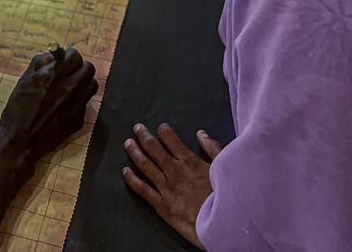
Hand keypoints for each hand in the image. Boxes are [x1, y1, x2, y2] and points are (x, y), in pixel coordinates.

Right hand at [0, 49, 97, 241]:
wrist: (21, 140)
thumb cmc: (18, 108)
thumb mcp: (24, 81)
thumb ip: (39, 64)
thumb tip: (52, 55)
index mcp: (54, 75)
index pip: (75, 56)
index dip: (70, 56)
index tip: (66, 59)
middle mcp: (70, 88)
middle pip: (89, 69)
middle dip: (80, 67)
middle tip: (70, 72)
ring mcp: (77, 105)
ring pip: (92, 86)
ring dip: (84, 83)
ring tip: (72, 88)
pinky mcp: (79, 119)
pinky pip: (85, 104)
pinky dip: (79, 101)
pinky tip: (66, 106)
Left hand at [122, 123, 223, 248]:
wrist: (223, 225)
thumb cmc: (226, 197)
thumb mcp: (224, 168)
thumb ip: (213, 149)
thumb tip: (200, 133)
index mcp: (189, 161)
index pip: (170, 139)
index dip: (163, 130)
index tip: (160, 127)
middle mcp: (174, 171)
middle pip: (153, 148)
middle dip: (143, 136)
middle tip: (137, 128)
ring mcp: (166, 188)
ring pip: (144, 165)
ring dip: (134, 152)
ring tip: (127, 143)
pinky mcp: (162, 206)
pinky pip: (143, 190)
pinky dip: (132, 179)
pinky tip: (125, 172)